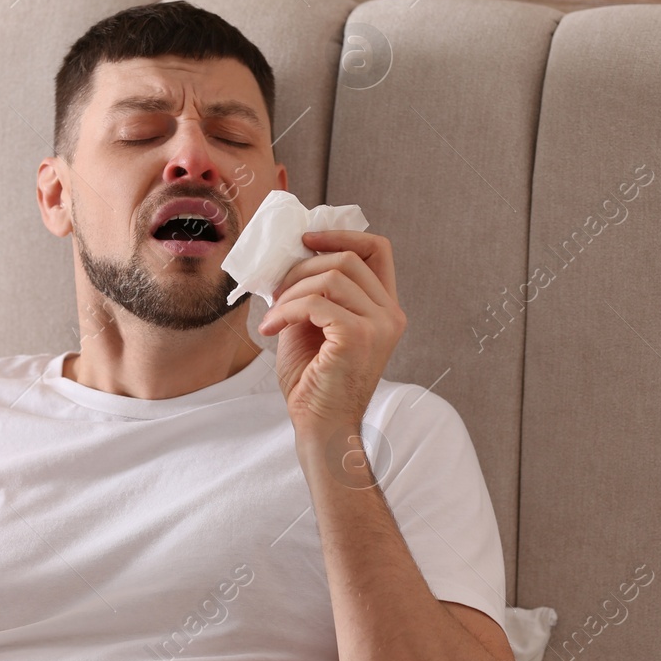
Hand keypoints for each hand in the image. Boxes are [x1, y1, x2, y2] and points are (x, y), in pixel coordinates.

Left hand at [257, 230, 405, 449]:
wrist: (320, 426)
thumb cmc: (314, 380)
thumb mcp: (313, 324)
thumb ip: (314, 291)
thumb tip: (292, 255)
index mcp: (384, 308)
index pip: (378, 250)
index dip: (342, 234)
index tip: (306, 239)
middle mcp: (390, 314)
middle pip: (347, 259)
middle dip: (303, 267)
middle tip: (277, 291)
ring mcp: (378, 326)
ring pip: (330, 277)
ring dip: (291, 291)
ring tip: (274, 314)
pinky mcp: (358, 337)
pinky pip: (315, 303)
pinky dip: (286, 311)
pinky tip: (271, 328)